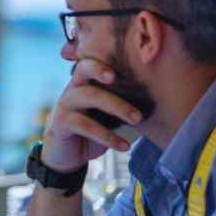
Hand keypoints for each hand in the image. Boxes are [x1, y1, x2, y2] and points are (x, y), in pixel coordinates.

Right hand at [41, 58, 141, 172]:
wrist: (66, 156)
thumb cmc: (90, 132)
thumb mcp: (106, 117)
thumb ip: (119, 106)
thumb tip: (153, 103)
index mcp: (83, 82)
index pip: (90, 61)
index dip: (102, 59)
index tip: (124, 62)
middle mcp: (72, 89)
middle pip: (87, 71)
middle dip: (111, 78)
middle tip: (135, 94)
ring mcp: (65, 104)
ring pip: (90, 95)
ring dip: (117, 106)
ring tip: (137, 119)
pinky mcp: (62, 122)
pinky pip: (86, 125)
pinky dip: (108, 137)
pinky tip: (124, 146)